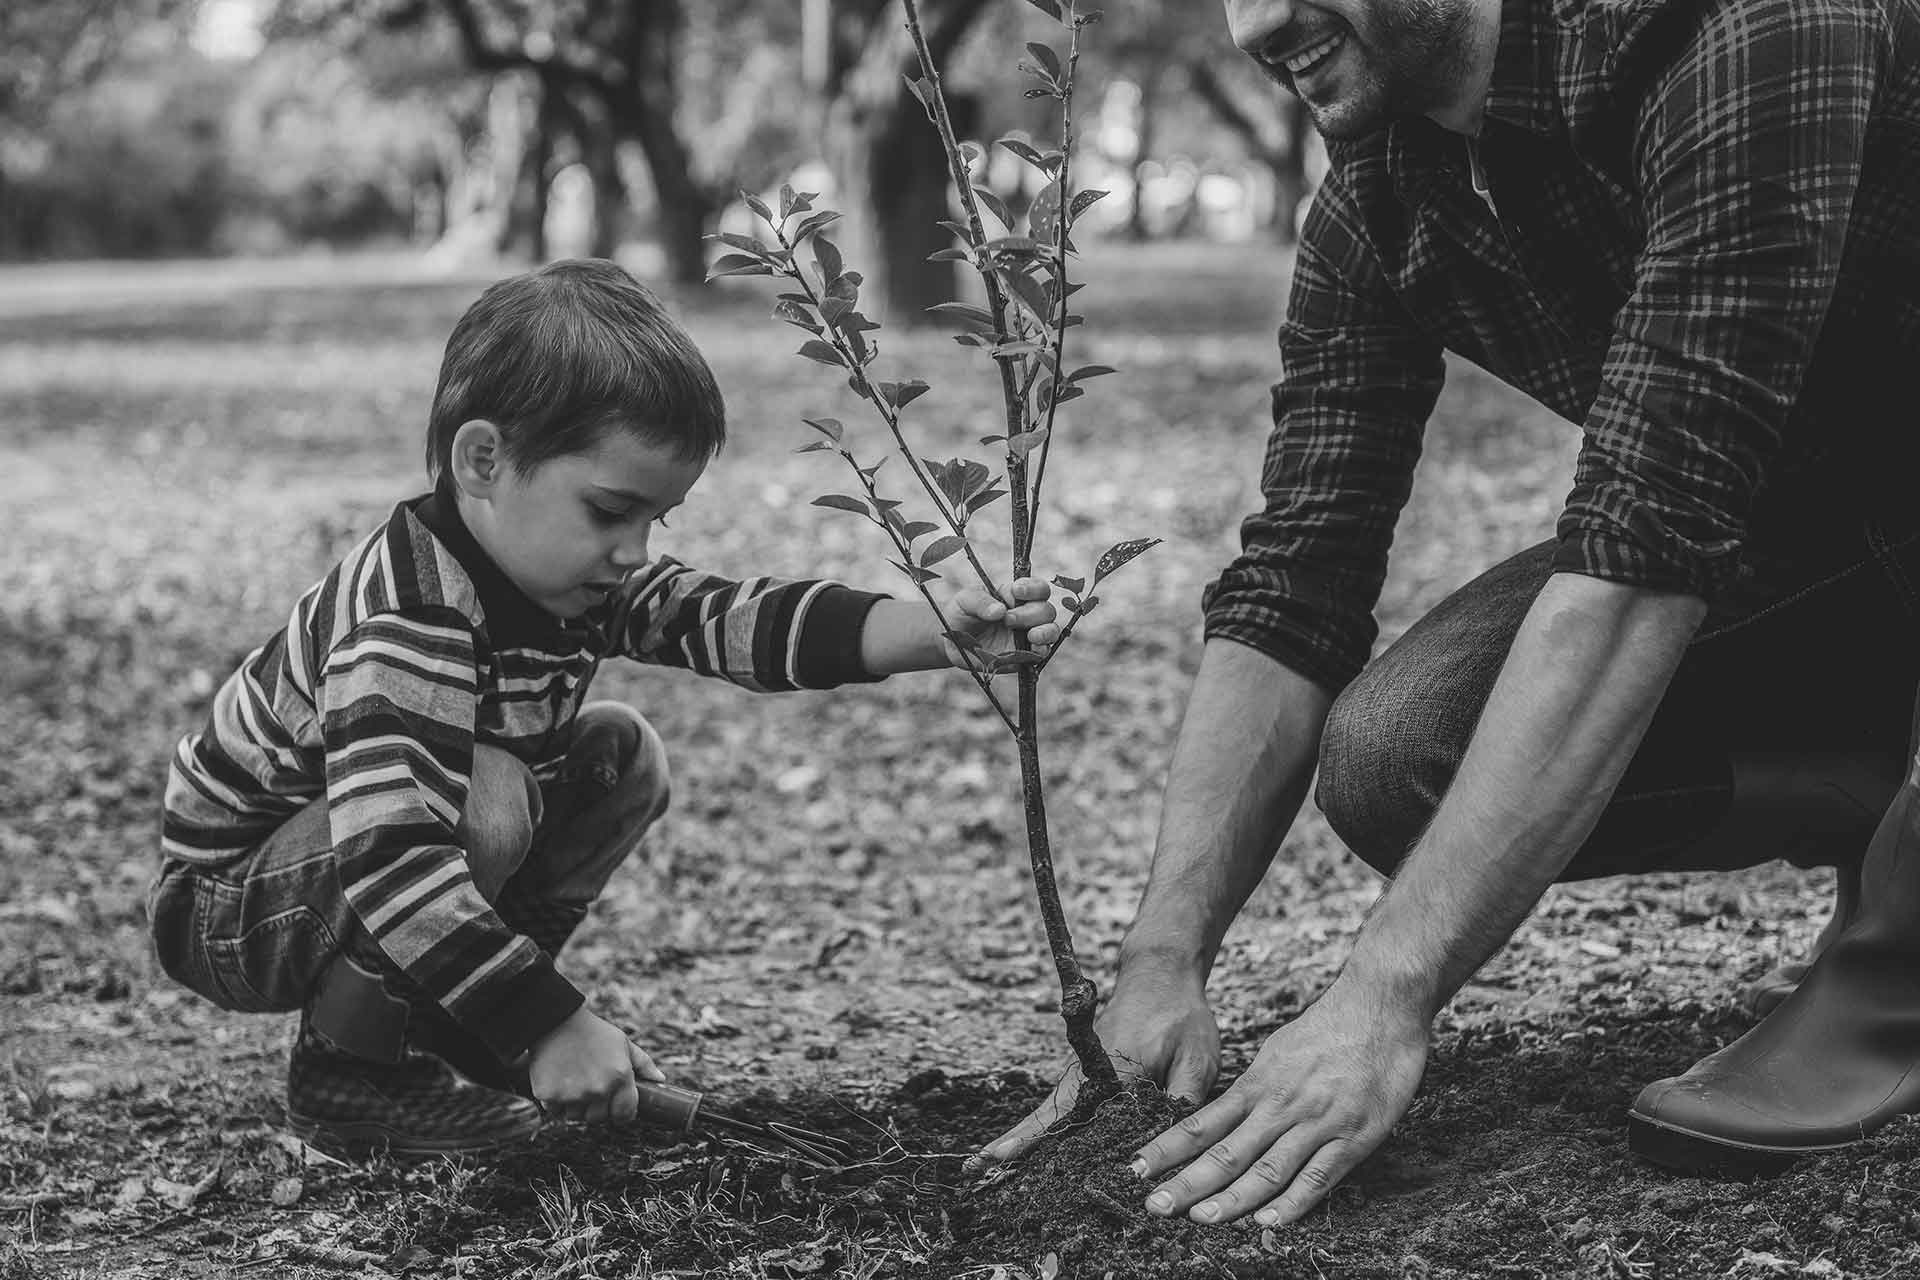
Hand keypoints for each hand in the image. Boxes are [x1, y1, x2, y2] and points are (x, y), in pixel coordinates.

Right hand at [527, 1007, 665, 1124]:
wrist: (555, 1021)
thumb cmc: (593, 1032)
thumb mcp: (623, 1043)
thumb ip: (644, 1064)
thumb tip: (661, 1080)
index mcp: (620, 1076)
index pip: (625, 1114)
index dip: (622, 1112)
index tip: (616, 1106)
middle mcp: (598, 1089)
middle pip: (599, 1118)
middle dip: (597, 1108)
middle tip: (591, 1089)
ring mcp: (573, 1094)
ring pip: (577, 1116)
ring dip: (577, 1106)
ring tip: (574, 1082)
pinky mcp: (549, 1096)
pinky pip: (556, 1111)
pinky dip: (556, 1101)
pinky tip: (558, 1081)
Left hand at [942, 577, 1061, 668]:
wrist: (952, 643)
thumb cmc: (960, 614)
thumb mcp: (964, 601)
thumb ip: (980, 601)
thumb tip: (999, 610)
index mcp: (1015, 596)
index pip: (1037, 588)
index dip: (1033, 589)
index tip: (1017, 592)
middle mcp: (1026, 614)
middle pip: (1046, 609)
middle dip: (1030, 614)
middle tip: (1008, 620)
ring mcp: (1026, 635)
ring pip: (1051, 630)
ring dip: (1045, 631)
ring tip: (1031, 636)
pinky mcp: (1024, 655)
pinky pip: (1042, 653)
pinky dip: (1042, 650)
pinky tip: (1033, 648)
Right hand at [966, 956, 1220, 1172]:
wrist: (1161, 973)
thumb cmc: (1182, 1016)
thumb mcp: (1197, 1060)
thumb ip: (1183, 1103)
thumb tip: (1168, 1150)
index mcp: (1113, 1069)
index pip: (1072, 1113)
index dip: (1038, 1137)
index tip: (1003, 1156)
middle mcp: (1088, 1071)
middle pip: (1046, 1113)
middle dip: (1013, 1141)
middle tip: (976, 1167)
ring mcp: (1082, 1071)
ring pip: (1049, 1110)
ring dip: (1022, 1136)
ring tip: (986, 1165)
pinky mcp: (1085, 1073)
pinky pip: (1059, 1105)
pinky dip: (1040, 1127)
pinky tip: (1026, 1150)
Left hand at [1131, 980, 1428, 1226]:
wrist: (1382, 1004)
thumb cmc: (1331, 1027)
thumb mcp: (1279, 1052)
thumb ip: (1255, 1088)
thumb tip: (1227, 1113)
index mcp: (1258, 1083)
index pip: (1202, 1123)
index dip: (1168, 1148)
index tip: (1137, 1168)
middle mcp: (1280, 1104)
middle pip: (1226, 1151)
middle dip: (1187, 1182)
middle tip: (1154, 1206)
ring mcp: (1316, 1121)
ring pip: (1267, 1168)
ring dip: (1232, 1198)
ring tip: (1200, 1220)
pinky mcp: (1353, 1136)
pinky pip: (1318, 1176)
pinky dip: (1292, 1202)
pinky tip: (1269, 1222)